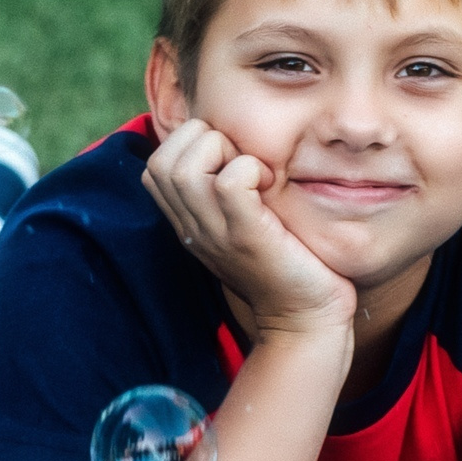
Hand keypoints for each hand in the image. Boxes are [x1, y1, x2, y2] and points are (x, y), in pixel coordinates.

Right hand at [140, 118, 354, 338]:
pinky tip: (270, 186)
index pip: (155, 165)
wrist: (306, 319)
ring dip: (225, 152)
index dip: (191, 145)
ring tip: (256, 174)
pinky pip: (228, 182)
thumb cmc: (286, 263)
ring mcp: (215, 234)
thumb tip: (233, 144)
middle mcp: (192, 228)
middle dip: (203, 141)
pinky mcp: (246, 237)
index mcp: (188, 222)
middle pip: (161, 161)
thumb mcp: (243, 223)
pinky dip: (251, 169)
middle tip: (243, 162)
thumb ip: (227, 192)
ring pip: (185, 168)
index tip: (231, 161)